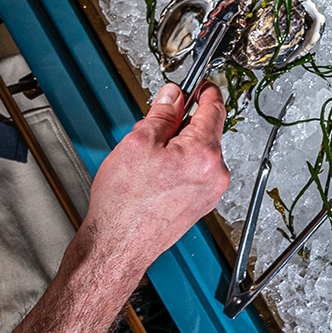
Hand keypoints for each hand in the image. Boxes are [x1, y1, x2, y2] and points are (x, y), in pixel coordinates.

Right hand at [81, 82, 228, 274]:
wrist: (116, 246)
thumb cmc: (123, 204)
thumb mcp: (138, 143)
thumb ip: (162, 113)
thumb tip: (174, 95)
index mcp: (204, 154)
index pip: (215, 109)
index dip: (205, 91)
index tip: (200, 85)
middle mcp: (215, 175)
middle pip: (206, 132)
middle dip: (183, 125)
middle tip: (155, 129)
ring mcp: (210, 193)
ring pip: (199, 154)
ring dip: (179, 148)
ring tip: (148, 162)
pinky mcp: (201, 206)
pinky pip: (195, 174)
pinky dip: (179, 168)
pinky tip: (154, 178)